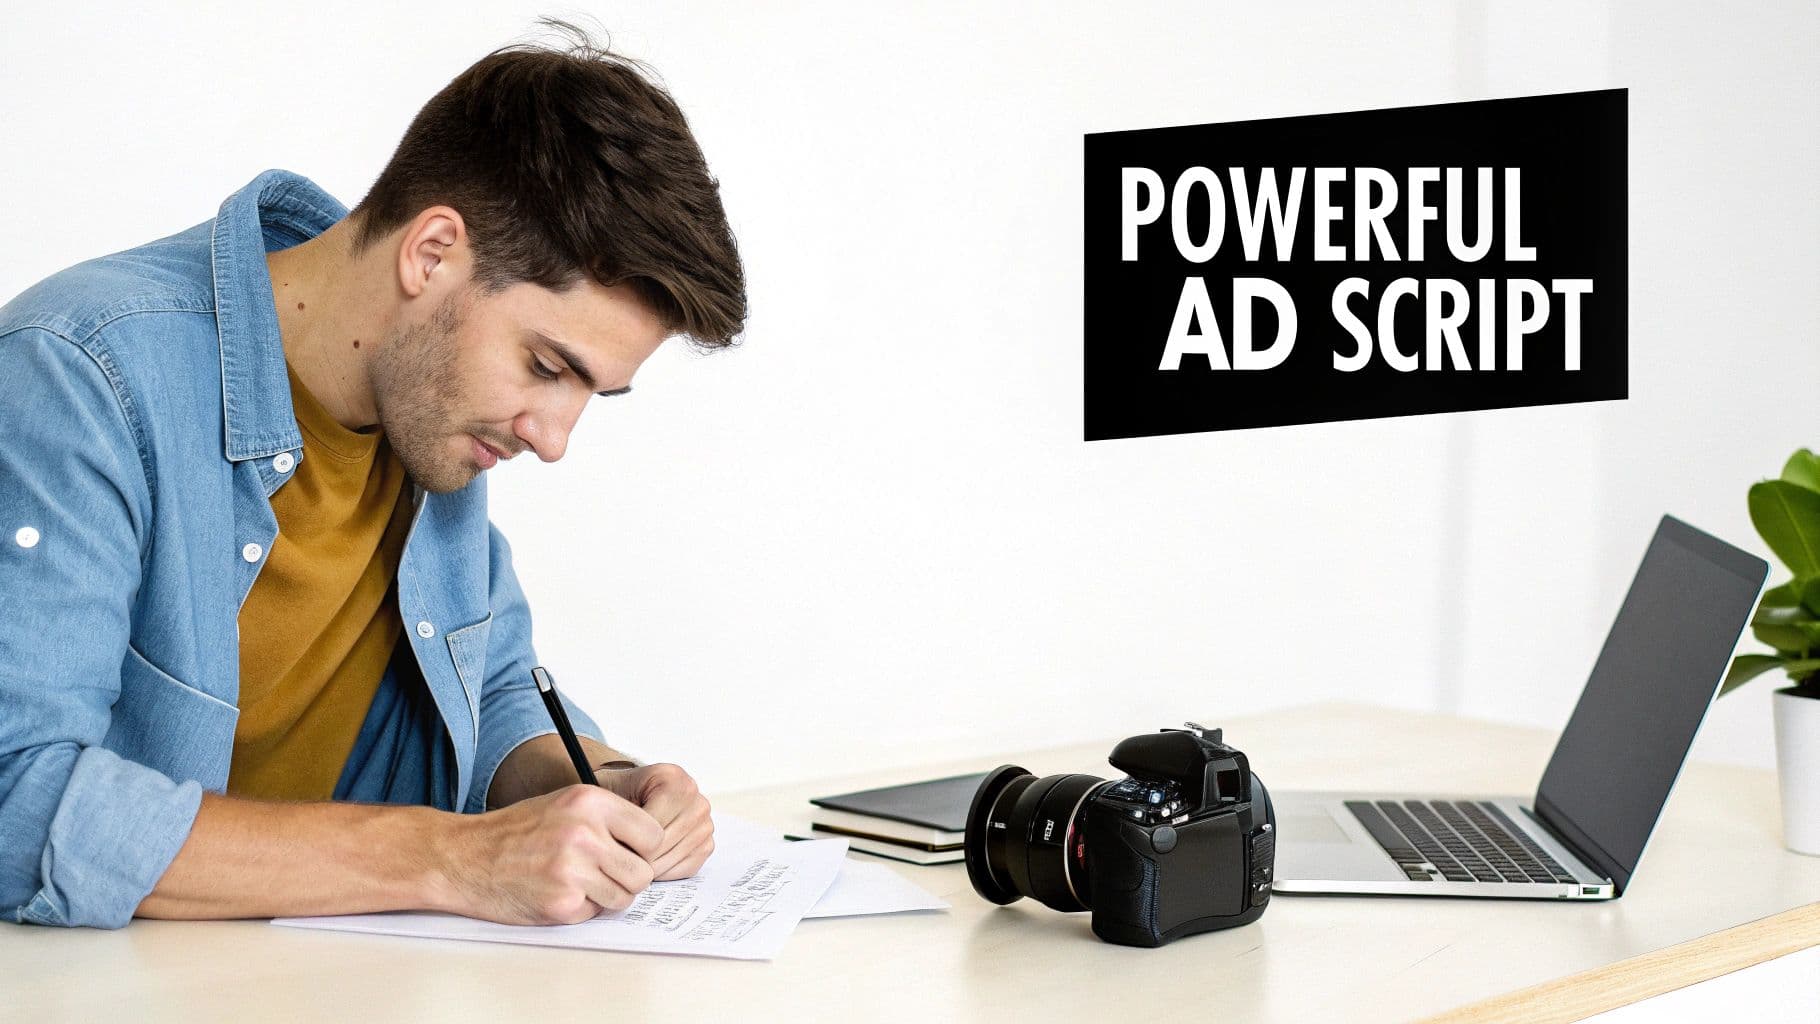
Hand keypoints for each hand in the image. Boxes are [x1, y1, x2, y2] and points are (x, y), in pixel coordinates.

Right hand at [439, 783, 664, 924]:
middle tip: (604, 874)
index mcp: (591, 802)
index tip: (630, 852)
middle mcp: (585, 833)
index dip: (644, 849)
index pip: (654, 834)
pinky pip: (595, 913)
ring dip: (606, 896)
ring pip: (624, 897)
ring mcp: (573, 870)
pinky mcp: (562, 903)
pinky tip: (557, 892)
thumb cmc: (515, 832)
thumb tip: (652, 845)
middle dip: (628, 878)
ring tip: (577, 882)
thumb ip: (609, 819)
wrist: (466, 857)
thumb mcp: (566, 804)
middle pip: (643, 872)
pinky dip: (581, 909)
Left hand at [595, 762, 714, 880]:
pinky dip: (665, 871)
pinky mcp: (707, 842)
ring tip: (630, 859)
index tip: (609, 845)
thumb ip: (610, 816)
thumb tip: (613, 850)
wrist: (634, 792)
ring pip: (672, 860)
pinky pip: (686, 868)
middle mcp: (695, 798)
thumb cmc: (620, 794)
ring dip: (648, 866)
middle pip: (662, 845)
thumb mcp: (608, 796)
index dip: (624, 843)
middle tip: (616, 857)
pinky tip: (649, 860)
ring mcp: (704, 821)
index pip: (650, 828)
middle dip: (635, 857)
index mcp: (673, 779)